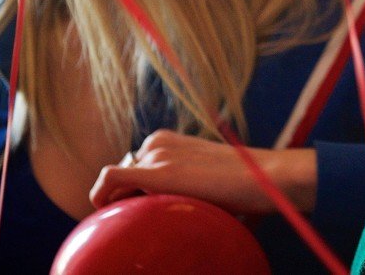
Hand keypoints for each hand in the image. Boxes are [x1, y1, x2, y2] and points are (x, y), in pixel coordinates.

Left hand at [88, 130, 316, 215]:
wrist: (265, 178)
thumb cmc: (245, 184)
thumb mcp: (206, 176)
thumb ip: (184, 183)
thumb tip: (182, 208)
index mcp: (167, 140)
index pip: (132, 168)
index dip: (130, 193)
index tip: (139, 212)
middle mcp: (158, 142)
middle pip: (123, 176)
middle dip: (124, 198)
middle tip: (139, 222)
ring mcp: (157, 155)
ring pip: (116, 181)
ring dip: (120, 202)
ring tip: (136, 224)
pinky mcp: (157, 172)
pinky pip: (110, 178)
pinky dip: (99, 194)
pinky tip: (102, 211)